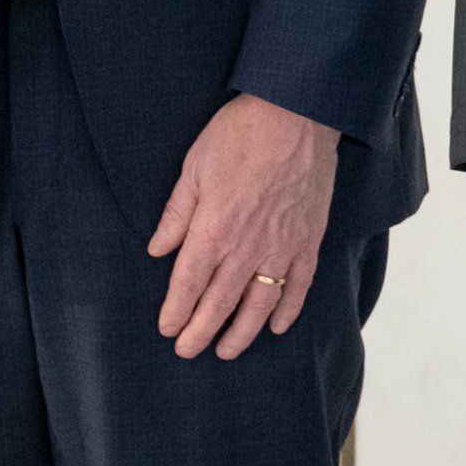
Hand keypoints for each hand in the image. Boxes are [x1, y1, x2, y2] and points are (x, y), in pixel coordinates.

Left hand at [149, 93, 339, 359]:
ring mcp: (282, 246)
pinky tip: (277, 326)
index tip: (167, 329)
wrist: (296, 113)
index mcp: (213, 229)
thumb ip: (176, 214)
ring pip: (259, 304)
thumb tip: (157, 250)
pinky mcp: (308, 239)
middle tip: (187, 351)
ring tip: (227, 351)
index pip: (188, 283)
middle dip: (201, 332)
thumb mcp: (193, 168)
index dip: (176, 311)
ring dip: (241, 332)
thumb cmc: (240, 134)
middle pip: (220, 303)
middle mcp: (247, 247)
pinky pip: (299, 285)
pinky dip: (289, 310)